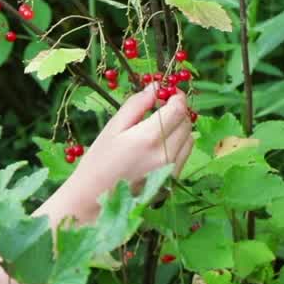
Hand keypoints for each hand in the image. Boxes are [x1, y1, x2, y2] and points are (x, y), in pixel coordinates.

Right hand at [57, 85, 194, 217]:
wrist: (94, 198)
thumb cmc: (99, 160)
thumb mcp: (113, 127)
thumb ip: (136, 104)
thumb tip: (155, 86)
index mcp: (148, 138)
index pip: (178, 109)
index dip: (177, 96)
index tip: (169, 91)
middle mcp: (165, 154)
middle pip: (186, 122)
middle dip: (178, 110)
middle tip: (161, 106)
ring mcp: (171, 169)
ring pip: (189, 138)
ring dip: (180, 127)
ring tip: (159, 126)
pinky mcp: (172, 180)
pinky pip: (185, 154)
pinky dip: (178, 143)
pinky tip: (159, 145)